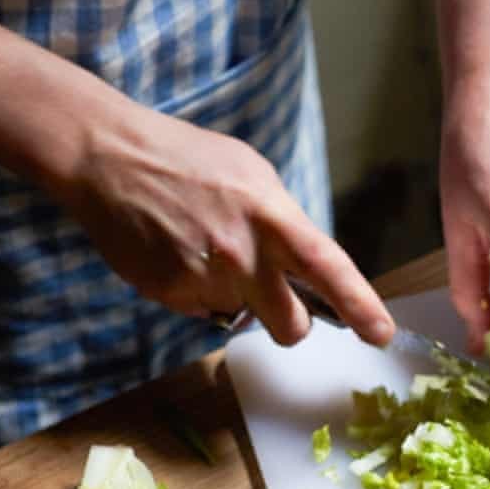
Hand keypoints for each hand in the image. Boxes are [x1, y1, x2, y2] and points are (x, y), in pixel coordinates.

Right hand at [54, 103, 392, 346]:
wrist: (108, 155)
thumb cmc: (188, 158)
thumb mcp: (253, 174)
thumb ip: (285, 222)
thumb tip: (308, 264)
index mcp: (272, 218)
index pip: (328, 269)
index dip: (360, 305)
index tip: (381, 333)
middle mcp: (242, 256)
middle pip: (290, 326)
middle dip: (290, 323)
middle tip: (276, 300)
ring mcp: (204, 279)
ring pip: (242, 317)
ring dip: (234, 296)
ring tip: (206, 249)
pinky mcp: (169, 294)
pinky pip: (201, 311)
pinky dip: (196, 291)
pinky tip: (179, 253)